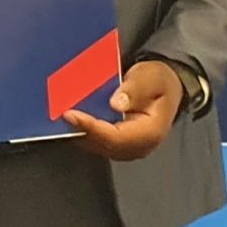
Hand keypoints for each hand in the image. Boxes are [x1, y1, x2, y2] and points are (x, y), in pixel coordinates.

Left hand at [62, 60, 182, 160]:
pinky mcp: (119, 144)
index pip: (117, 137)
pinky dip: (83, 132)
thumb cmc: (157, 81)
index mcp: (151, 132)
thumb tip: (116, 104)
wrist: (165, 87)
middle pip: (105, 145)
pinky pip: (98, 142)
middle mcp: (140, 146)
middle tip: (61, 115)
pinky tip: (71, 119)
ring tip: (61, 117)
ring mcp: (128, 148)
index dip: (93, 128)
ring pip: (99, 146)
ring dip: (79, 133)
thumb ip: (135, 90)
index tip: (71, 115)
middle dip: (82, 131)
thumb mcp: (150, 78)